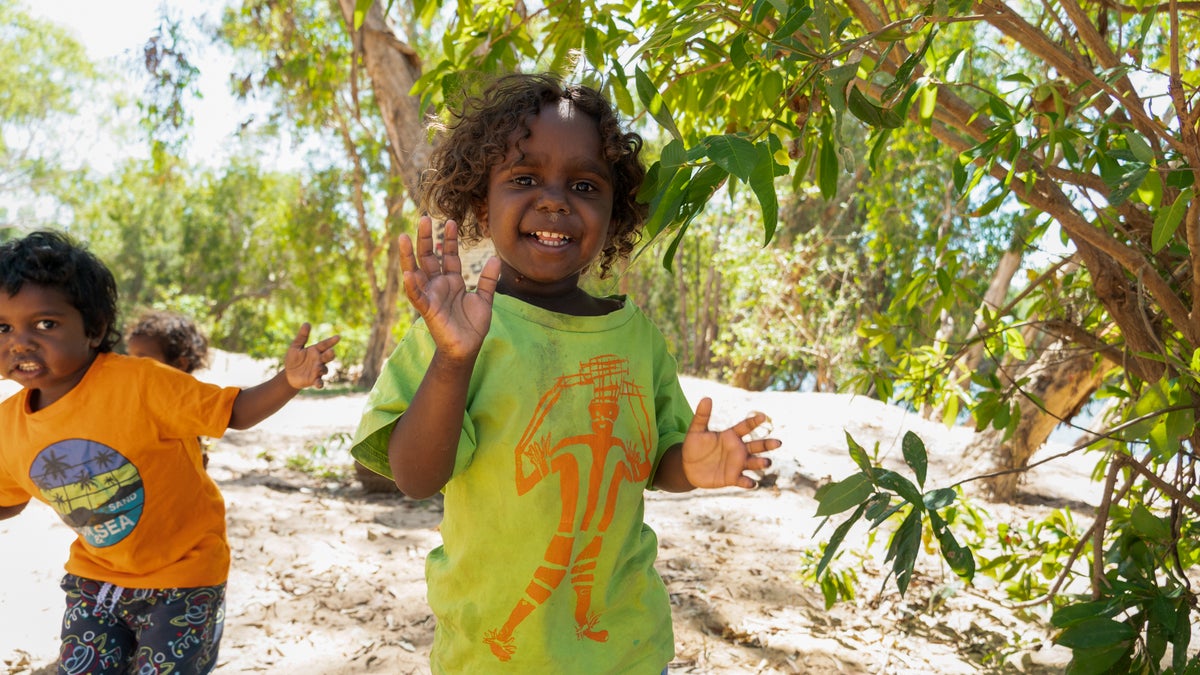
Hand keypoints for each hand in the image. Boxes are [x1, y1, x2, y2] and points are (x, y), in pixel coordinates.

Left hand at [284, 323, 340, 388]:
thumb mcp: (295, 346)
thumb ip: (302, 336)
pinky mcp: (314, 380)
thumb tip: (307, 323)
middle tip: (331, 352)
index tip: (338, 337)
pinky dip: (320, 383)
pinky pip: (320, 382)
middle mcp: (319, 360)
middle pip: (327, 356)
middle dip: (330, 355)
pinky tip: (319, 384)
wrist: (289, 374)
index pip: (325, 345)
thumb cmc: (293, 359)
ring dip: (322, 369)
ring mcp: (318, 370)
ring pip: (324, 369)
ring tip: (318, 368)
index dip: (331, 341)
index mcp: (315, 350)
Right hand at [400, 216, 500, 360]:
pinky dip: (412, 286)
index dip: (449, 239)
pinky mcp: (427, 309)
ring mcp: (431, 295)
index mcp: (452, 281)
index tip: (450, 221)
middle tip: (424, 217)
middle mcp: (439, 285)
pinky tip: (407, 273)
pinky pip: (417, 296)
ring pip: (416, 272)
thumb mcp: (484, 299)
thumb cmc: (472, 325)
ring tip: (404, 237)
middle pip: (429, 257)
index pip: (449, 255)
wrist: (467, 348)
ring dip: (409, 255)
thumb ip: (488, 280)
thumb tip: (495, 258)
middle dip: (427, 238)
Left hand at [681, 397, 778, 488]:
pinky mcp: (733, 478)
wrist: (687, 467)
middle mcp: (738, 449)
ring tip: (766, 462)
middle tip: (778, 443)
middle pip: (756, 445)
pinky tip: (751, 483)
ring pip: (753, 463)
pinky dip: (748, 482)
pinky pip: (743, 480)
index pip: (745, 427)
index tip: (762, 416)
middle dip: (767, 444)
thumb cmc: (693, 446)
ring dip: (761, 463)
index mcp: (731, 436)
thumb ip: (702, 415)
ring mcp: (737, 464)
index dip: (754, 422)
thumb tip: (706, 398)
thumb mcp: (696, 430)